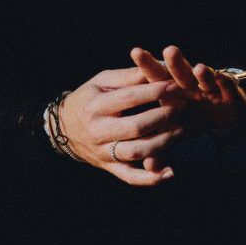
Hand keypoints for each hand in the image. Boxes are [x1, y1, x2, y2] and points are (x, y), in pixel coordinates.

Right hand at [57, 67, 185, 185]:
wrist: (62, 128)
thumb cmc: (88, 98)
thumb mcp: (101, 81)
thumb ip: (127, 76)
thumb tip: (155, 66)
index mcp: (95, 106)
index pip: (129, 98)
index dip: (155, 91)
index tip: (175, 85)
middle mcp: (97, 131)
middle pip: (135, 127)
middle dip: (162, 116)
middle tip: (182, 106)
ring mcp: (103, 152)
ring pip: (136, 152)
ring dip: (162, 143)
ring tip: (179, 130)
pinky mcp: (109, 167)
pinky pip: (131, 177)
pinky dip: (151, 178)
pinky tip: (170, 172)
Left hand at [130, 45, 245, 168]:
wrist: (223, 111)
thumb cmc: (189, 119)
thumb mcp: (174, 132)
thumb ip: (160, 145)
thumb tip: (148, 166)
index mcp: (170, 91)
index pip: (155, 77)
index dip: (146, 65)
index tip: (135, 50)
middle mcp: (187, 84)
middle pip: (177, 71)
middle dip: (172, 61)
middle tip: (167, 49)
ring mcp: (207, 87)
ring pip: (200, 76)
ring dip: (199, 72)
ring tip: (196, 66)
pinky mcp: (227, 90)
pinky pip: (225, 85)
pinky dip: (222, 81)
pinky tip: (219, 76)